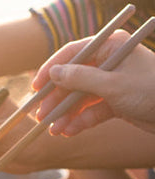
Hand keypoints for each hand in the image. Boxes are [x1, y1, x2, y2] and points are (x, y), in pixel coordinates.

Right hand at [32, 30, 154, 135]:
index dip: (51, 70)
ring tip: (54, 130)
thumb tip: (53, 72)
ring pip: (80, 97)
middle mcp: (110, 62)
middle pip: (73, 78)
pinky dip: (79, 122)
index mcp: (111, 46)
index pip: (72, 53)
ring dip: (65, 114)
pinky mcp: (116, 102)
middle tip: (41, 117)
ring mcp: (112, 83)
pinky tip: (68, 132)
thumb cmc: (150, 91)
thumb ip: (80, 78)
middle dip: (57, 99)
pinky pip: (91, 111)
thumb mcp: (112, 85)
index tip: (36, 88)